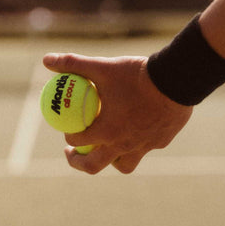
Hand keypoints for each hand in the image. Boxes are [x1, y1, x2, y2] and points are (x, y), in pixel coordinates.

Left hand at [43, 53, 192, 173]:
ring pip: (123, 165)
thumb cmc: (136, 75)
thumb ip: (73, 64)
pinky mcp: (162, 142)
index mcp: (106, 131)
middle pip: (94, 166)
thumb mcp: (102, 67)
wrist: (177, 80)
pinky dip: (137, 145)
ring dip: (110, 160)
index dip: (68, 137)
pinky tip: (136, 130)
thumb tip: (47, 59)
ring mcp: (144, 146)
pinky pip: (146, 149)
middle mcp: (123, 144)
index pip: (77, 141)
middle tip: (74, 154)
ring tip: (106, 150)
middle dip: (79, 163)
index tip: (68, 130)